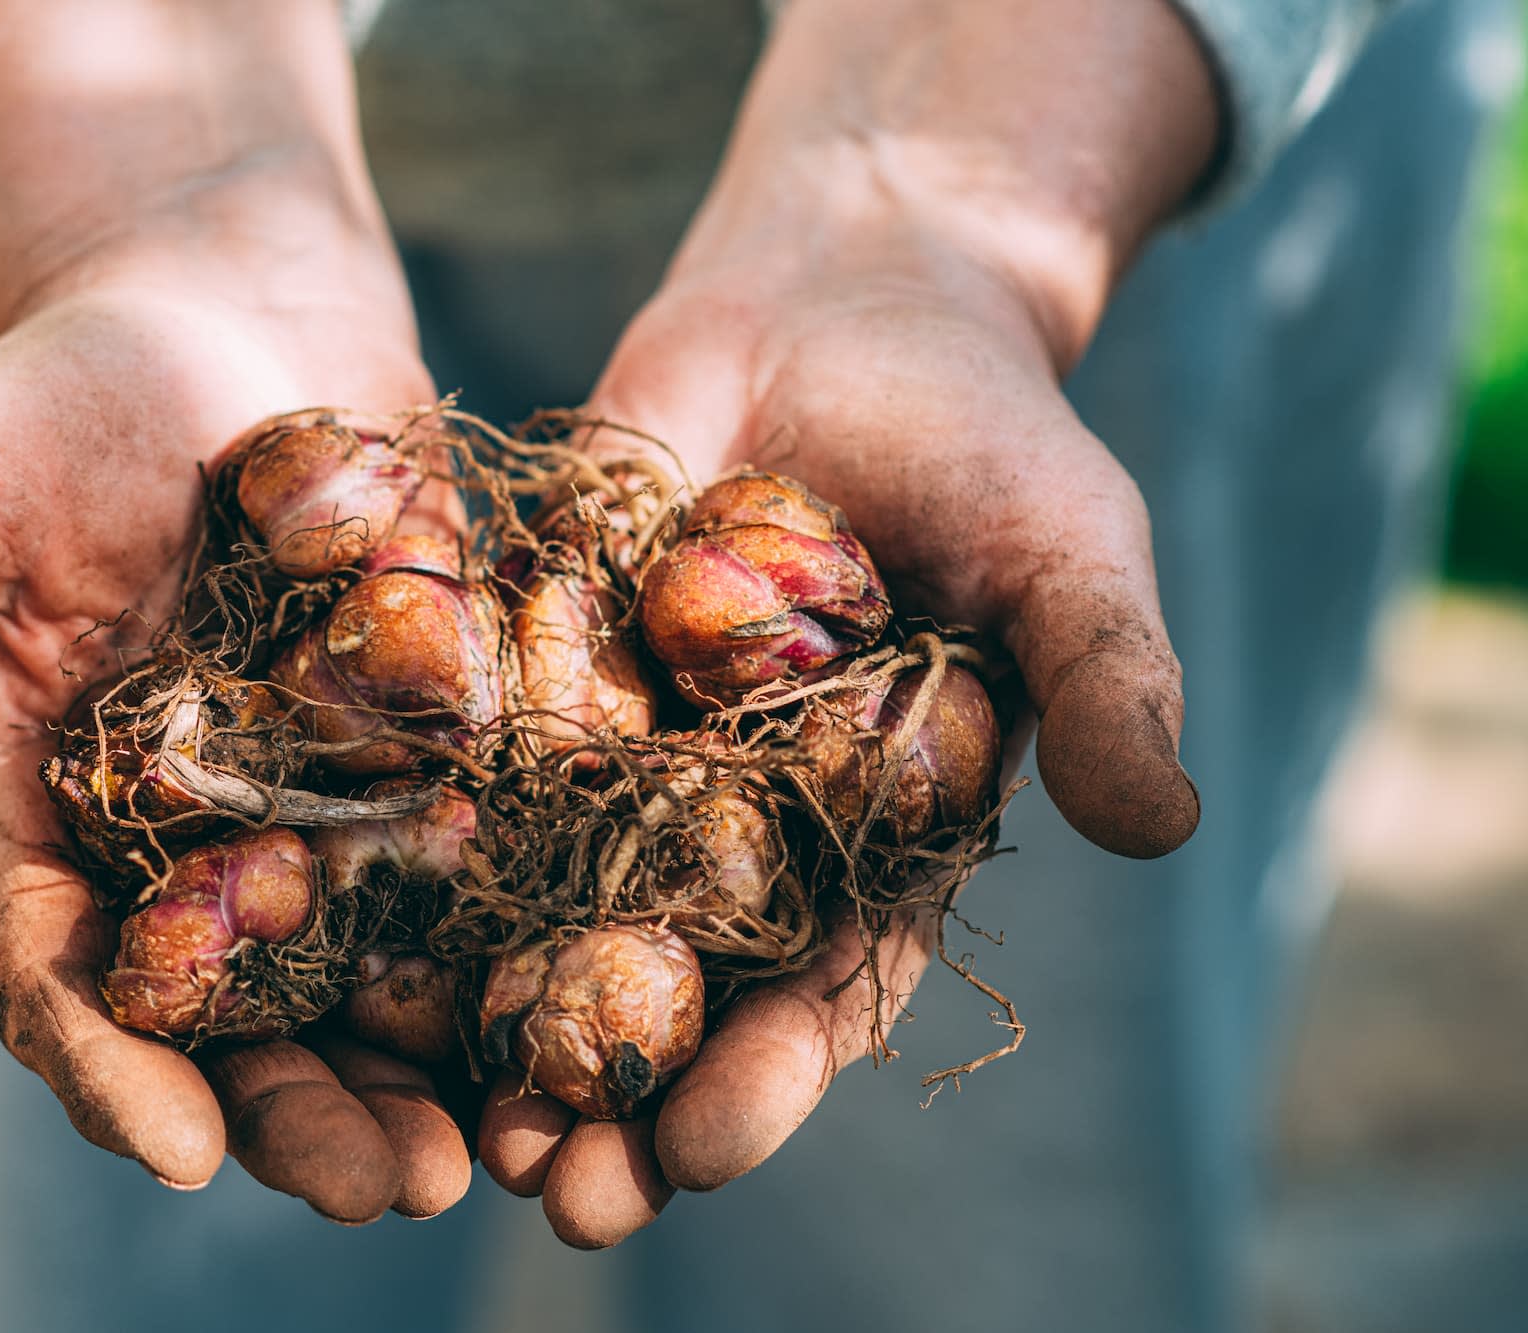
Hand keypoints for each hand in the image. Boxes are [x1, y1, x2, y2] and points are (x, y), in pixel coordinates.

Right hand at [0, 0, 471, 1220]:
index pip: (58, 970)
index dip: (107, 1066)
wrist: (235, 310)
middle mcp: (185, 832)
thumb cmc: (73, 386)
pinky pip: (472, 861)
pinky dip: (513, 939)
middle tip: (388, 1190)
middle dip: (298, 1110)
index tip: (173, 1146)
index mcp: (52, 803)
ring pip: (362, 971)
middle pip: (233, 1012)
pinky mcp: (429, 744)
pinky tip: (578, 1001)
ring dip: (418, 1067)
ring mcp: (315, 798)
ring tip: (497, 1150)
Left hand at [480, 0, 1217, 1245]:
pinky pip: (483, 751)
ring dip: (506, 1004)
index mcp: (874, 827)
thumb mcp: (1066, 548)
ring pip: (560, 894)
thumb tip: (1166, 826)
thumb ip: (1104, 680)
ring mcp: (639, 735)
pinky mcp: (549, 650)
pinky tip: (364, 918)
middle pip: (676, 973)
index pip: (823, 979)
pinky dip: (434, 835)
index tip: (701, 1151)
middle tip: (552, 1188)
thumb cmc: (987, 427)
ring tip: (448, 1109)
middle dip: (617, 1084)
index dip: (768, 1072)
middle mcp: (745, 808)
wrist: (853, 287)